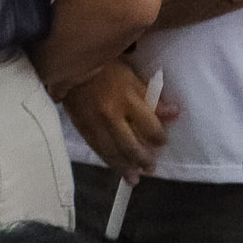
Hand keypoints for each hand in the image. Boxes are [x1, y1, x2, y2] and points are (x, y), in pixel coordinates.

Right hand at [60, 60, 179, 177]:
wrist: (69, 64)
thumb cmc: (104, 67)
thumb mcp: (131, 77)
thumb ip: (151, 98)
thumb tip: (173, 112)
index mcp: (127, 98)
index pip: (150, 128)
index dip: (159, 138)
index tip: (162, 141)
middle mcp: (111, 115)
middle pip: (131, 147)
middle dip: (143, 160)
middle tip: (151, 167)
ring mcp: (95, 124)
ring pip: (113, 153)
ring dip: (125, 168)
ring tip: (134, 178)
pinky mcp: (82, 128)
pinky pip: (97, 150)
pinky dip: (108, 162)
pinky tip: (116, 169)